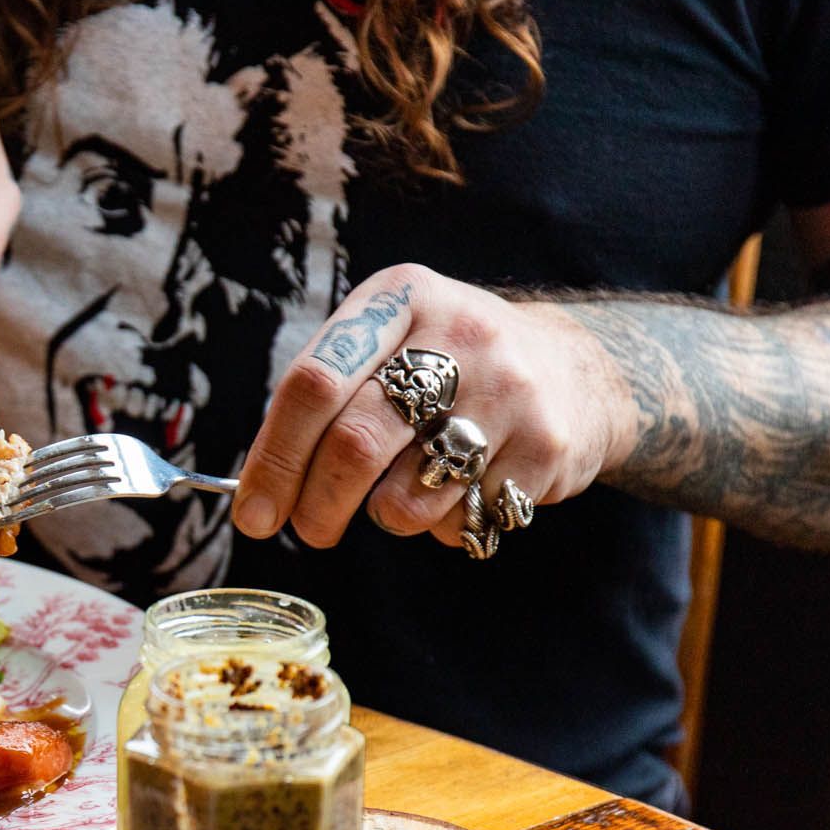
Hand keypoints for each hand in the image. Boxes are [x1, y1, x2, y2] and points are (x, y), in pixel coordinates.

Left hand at [231, 264, 629, 549]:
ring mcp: (509, 390)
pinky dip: (445, 528)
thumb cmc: (448, 368)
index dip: (274, 458)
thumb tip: (257, 493)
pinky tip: (462, 493)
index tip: (253, 514)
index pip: (314, 384)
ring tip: (402, 496)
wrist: (575, 369)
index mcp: (399, 299)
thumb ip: (325, 398)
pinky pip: (464, 520)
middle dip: (317, 506)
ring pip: (407, 498)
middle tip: (309, 531)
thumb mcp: (390, 344)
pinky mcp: (546, 446)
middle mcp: (458, 334)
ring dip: (388, 518)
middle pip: (354, 445)